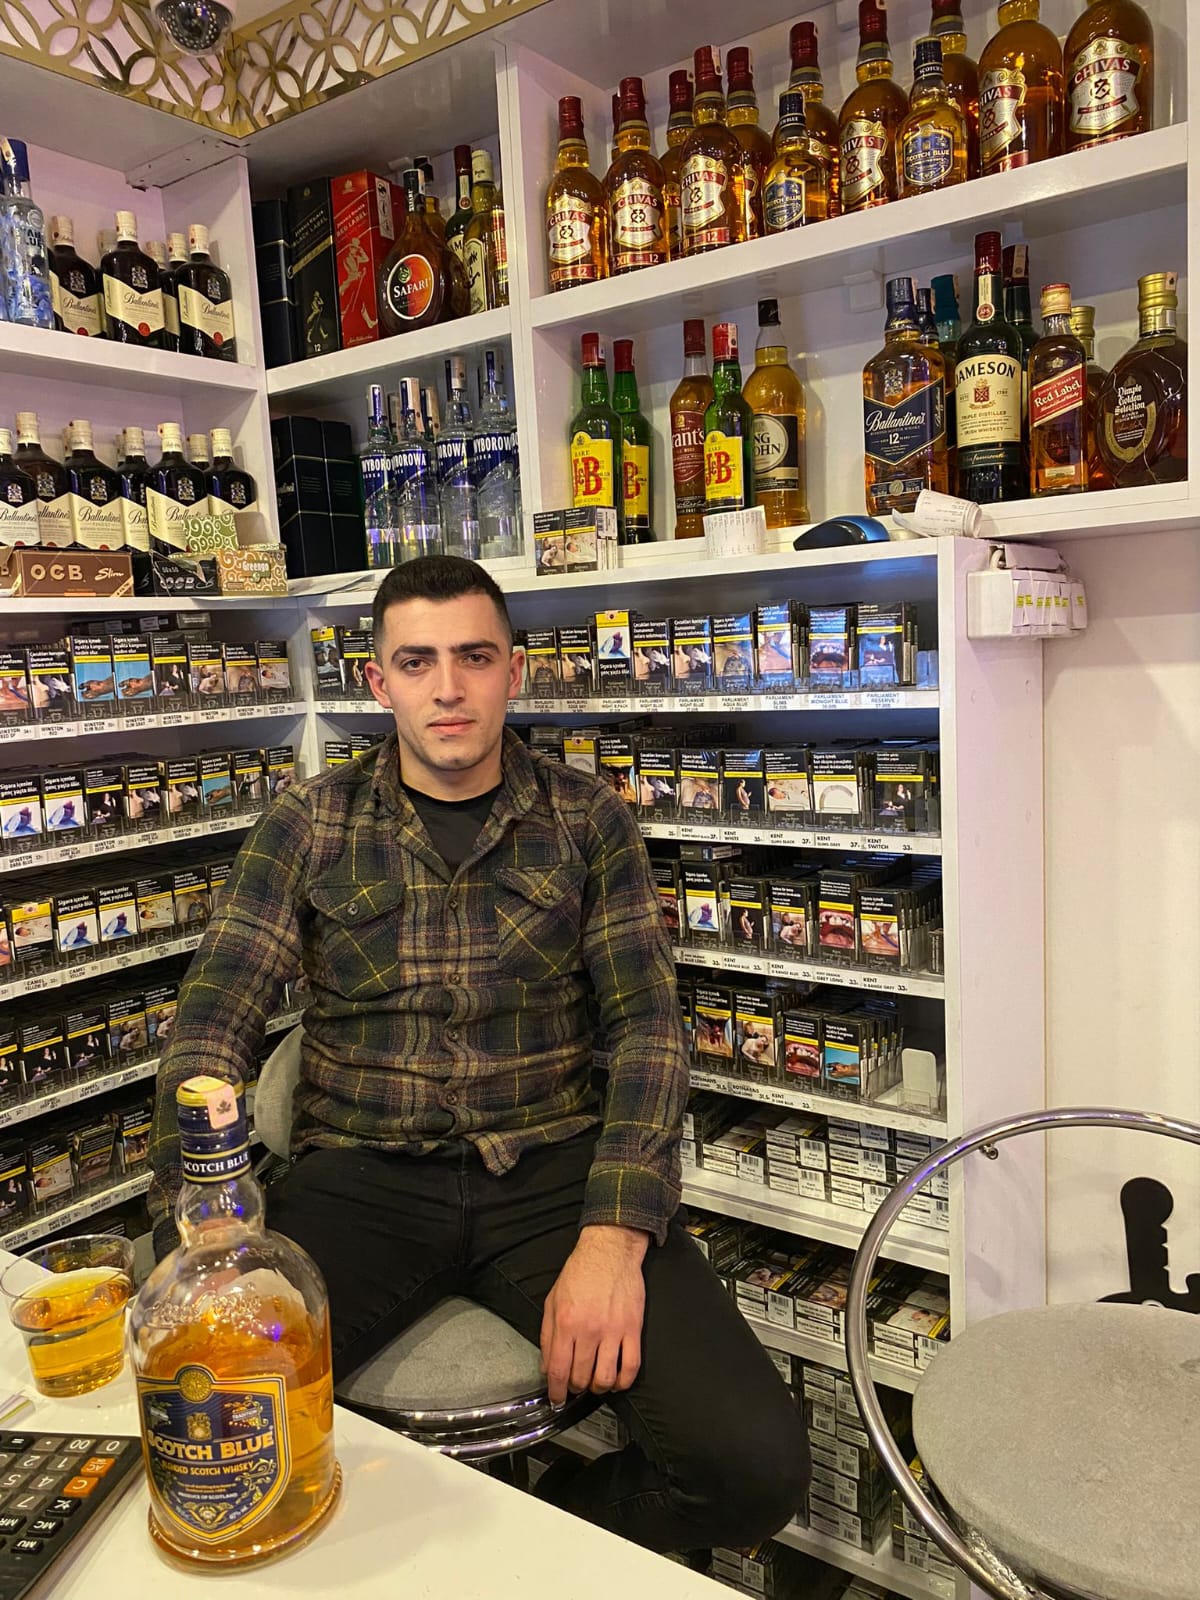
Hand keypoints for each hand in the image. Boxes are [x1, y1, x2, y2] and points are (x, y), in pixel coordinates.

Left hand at [540, 1225, 648, 1405]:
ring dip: (598, 1388)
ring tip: (595, 1383)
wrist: (610, 1251)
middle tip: (575, 1386)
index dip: (556, 1391)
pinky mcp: (633, 1329)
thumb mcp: (552, 1300)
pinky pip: (631, 1366)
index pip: (558, 1369)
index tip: (557, 1399)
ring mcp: (613, 1331)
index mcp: (566, 1322)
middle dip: (575, 1388)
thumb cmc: (581, 1272)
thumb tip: (547, 1365)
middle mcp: (588, 1329)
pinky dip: (624, 1381)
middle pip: (581, 1377)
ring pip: (605, 1378)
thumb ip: (547, 1335)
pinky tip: (618, 1381)